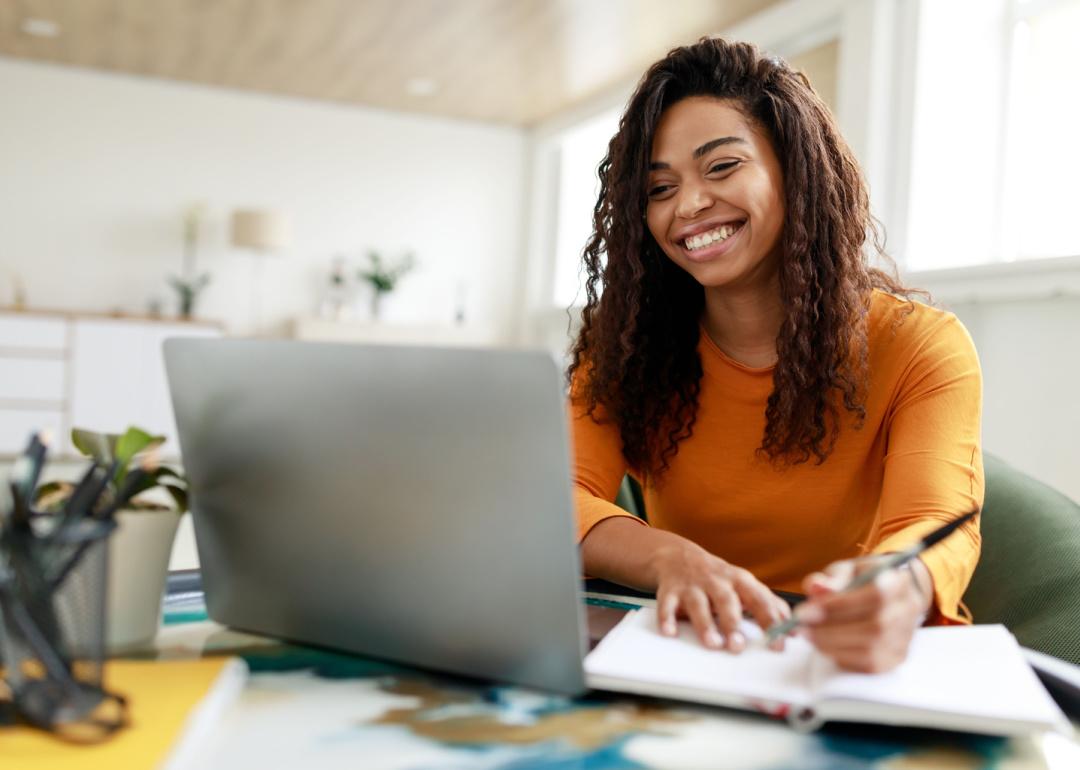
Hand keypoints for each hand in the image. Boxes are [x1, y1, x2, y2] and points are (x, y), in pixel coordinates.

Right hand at [652, 540, 790, 652]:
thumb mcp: (744, 584)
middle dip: (733, 623)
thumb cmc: (718, 577)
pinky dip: (667, 618)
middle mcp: (717, 581)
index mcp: (740, 581)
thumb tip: (793, 628)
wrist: (678, 556)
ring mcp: (692, 585)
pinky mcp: (670, 590)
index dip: (770, 621)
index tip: (778, 643)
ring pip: (699, 604)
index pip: (759, 600)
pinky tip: (670, 632)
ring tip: (712, 644)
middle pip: (727, 600)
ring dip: (705, 624)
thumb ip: (768, 603)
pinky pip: (667, 605)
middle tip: (738, 646)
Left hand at [796, 556, 931, 671]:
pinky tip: (825, 645)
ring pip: (871, 649)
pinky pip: (869, 665)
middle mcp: (908, 610)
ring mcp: (905, 637)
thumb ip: (832, 578)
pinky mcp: (897, 657)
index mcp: (898, 581)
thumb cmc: (864, 579)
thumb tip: (816, 588)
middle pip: (874, 627)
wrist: (891, 594)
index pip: (875, 595)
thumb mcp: (848, 570)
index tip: (806, 611)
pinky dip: (842, 657)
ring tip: (809, 635)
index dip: (839, 605)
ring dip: (832, 645)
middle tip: (801, 627)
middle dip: (830, 629)